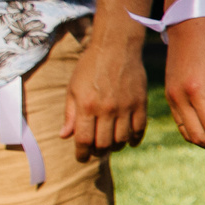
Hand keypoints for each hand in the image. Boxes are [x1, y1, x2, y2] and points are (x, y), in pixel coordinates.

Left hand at [60, 30, 147, 158]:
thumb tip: (64, 136)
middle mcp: (107, 109)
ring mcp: (126, 107)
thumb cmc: (90, 66)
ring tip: (111, 144)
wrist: (116, 47)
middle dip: (98, 151)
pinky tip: (128, 140)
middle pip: (104, 143)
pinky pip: (139, 129)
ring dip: (115, 146)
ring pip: (122, 139)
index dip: (82, 153)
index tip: (81, 157)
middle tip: (96, 150)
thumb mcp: (73, 88)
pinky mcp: (140, 103)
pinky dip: (134, 139)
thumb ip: (70, 114)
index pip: (84, 140)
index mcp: (87, 105)